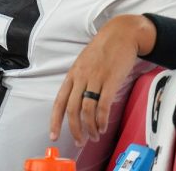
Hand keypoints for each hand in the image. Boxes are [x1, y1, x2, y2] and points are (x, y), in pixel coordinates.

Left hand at [49, 15, 154, 146]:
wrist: (122, 33)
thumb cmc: (104, 48)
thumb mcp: (85, 62)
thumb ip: (80, 80)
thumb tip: (79, 101)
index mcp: (73, 74)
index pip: (59, 101)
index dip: (55, 120)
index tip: (53, 135)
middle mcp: (81, 77)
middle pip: (72, 109)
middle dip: (74, 129)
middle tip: (80, 142)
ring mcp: (95, 78)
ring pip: (87, 109)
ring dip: (90, 127)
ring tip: (94, 136)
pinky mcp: (110, 80)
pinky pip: (103, 104)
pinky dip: (102, 119)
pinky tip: (103, 126)